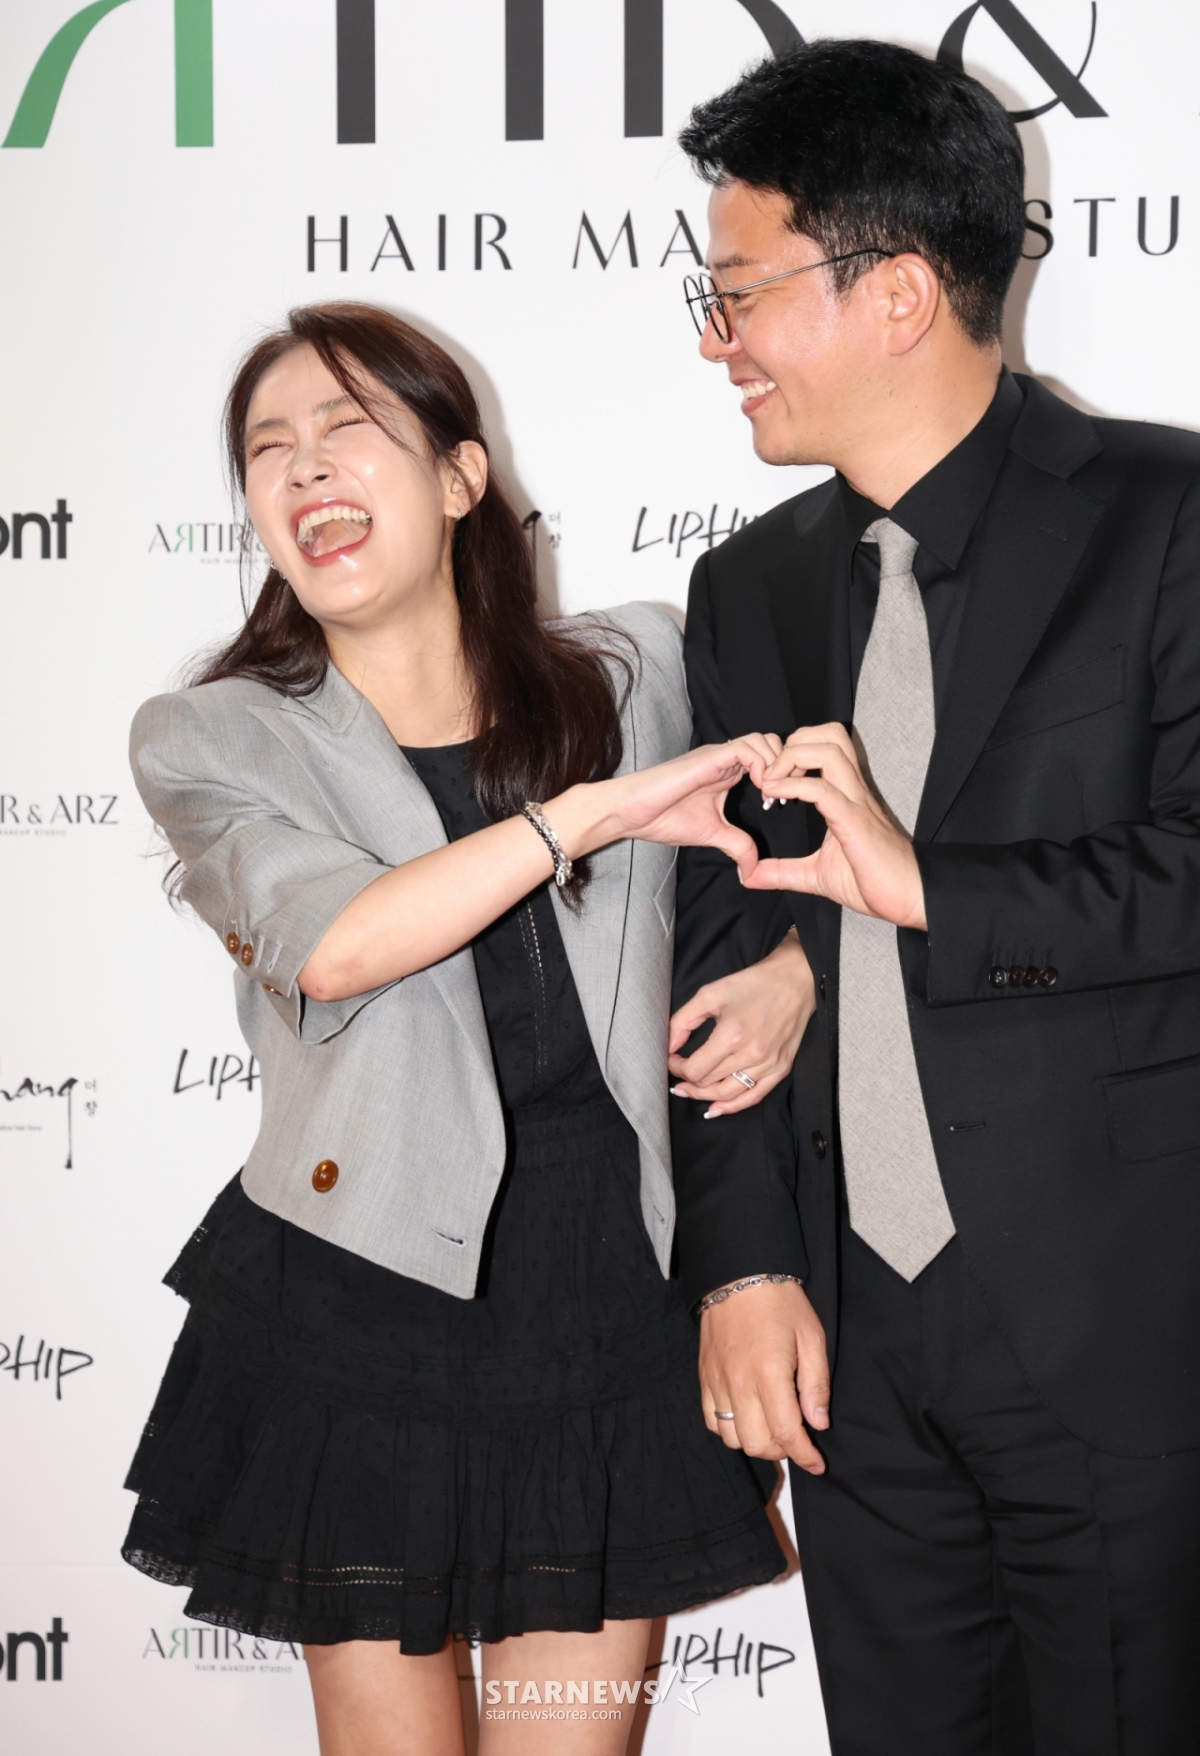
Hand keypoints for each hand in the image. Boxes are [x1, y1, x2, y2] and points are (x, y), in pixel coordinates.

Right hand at [564, 736, 779, 878]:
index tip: (779, 804)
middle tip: (785, 795)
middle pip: (773, 742)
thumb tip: (753, 871)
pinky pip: (747, 748)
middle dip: (788, 765)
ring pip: (764, 740)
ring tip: (772, 794)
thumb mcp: (711, 834)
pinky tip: (760, 790)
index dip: (784, 776)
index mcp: (728, 772)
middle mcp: (726, 758)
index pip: (769, 757)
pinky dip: (762, 766)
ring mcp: (718, 755)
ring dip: (777, 765)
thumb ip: (737, 845)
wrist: (630, 812)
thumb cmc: (663, 818)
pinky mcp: (709, 757)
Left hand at [668, 930, 814, 1116]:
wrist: (795, 980)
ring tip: (689, 1091)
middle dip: (688, 1080)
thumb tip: (668, 1046)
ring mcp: (769, 1065)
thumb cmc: (752, 984)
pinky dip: (733, 1106)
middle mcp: (751, 1054)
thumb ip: (683, 1020)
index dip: (677, 1068)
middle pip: (709, 1083)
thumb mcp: (710, 994)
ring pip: (728, 1094)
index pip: (695, 1069)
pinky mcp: (781, 1068)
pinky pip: (754, 1096)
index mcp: (731, 1035)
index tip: (672, 1059)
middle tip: (678, 1074)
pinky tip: (716, 1108)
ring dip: (704, 1096)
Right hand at [699, 1280, 828, 1474]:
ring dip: (755, 1441)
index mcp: (769, 1375)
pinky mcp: (705, 1377)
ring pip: (732, 1438)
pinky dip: (730, 1429)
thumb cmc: (780, 1303)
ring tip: (771, 1427)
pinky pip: (711, 1421)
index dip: (805, 1456)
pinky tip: (746, 1416)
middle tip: (796, 1438)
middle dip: (781, 1450)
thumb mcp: (812, 1337)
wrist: (739, 1274)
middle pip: (757, 1444)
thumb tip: (818, 1423)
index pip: (786, 1433)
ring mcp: (718, 1382)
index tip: (817, 1464)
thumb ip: (816, 1384)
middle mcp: (739, 1384)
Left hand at [743, 723, 926, 928]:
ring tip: (772, 782)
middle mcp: (854, 790)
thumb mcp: (816, 876)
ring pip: (829, 749)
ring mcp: (857, 802)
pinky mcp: (855, 821)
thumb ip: (783, 872)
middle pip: (830, 733)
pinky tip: (776, 796)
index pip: (824, 746)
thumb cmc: (872, 882)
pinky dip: (794, 786)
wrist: (910, 898)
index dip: (792, 752)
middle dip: (794, 742)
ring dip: (793, 758)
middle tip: (772, 772)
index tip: (769, 781)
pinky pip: (823, 790)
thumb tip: (750, 876)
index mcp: (846, 795)